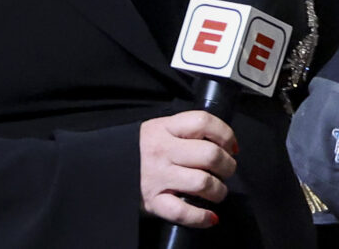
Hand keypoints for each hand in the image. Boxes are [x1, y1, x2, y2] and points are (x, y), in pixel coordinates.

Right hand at [139, 109, 236, 227]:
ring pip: (202, 182)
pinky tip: (210, 217)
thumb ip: (187, 131)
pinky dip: (200, 217)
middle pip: (210, 155)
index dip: (225, 134)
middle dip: (228, 165)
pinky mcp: (152, 201)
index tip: (231, 145)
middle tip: (227, 170)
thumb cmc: (142, 149)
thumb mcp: (160, 129)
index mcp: (165, 128)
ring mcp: (157, 177)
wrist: (106, 167)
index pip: (204, 122)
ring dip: (219, 190)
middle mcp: (162, 151)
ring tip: (218, 192)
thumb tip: (223, 143)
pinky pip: (181, 211)